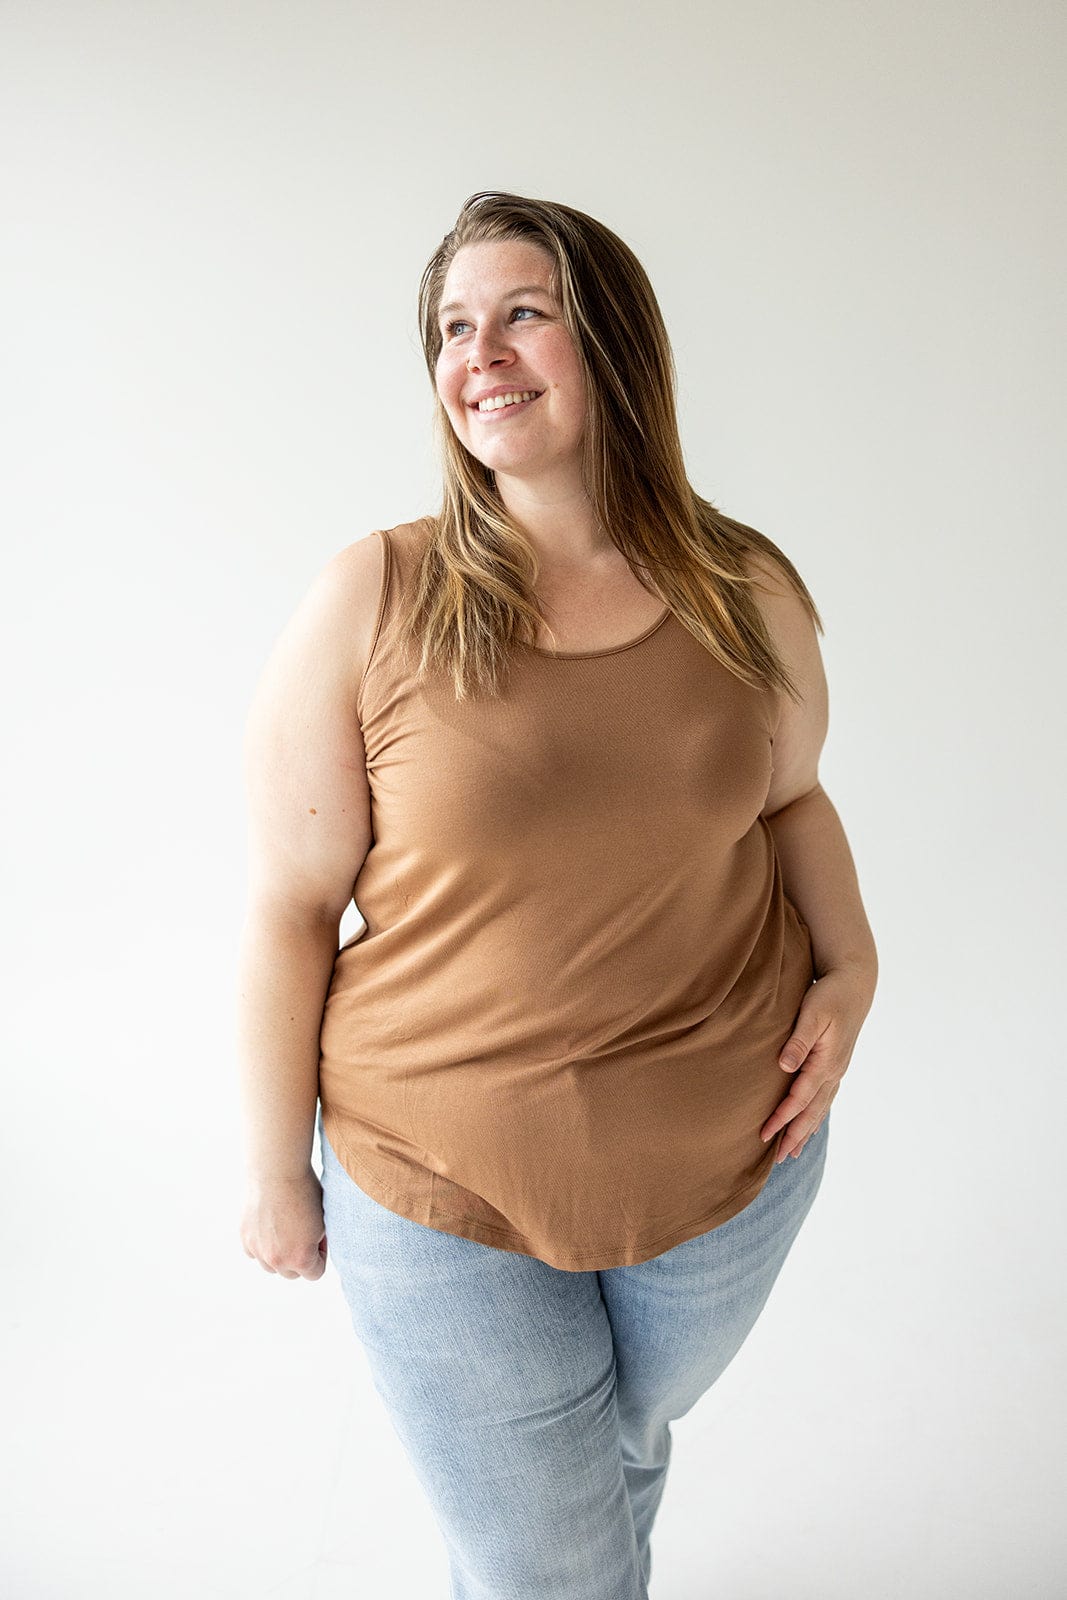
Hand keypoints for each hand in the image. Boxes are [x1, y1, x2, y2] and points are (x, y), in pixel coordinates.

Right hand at [240, 1169, 327, 1280]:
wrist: (277, 1169)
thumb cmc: (305, 1191)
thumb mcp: (323, 1221)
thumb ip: (316, 1244)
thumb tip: (312, 1253)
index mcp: (301, 1258)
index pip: (315, 1273)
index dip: (320, 1254)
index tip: (318, 1236)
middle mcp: (277, 1260)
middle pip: (291, 1273)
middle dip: (299, 1257)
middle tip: (302, 1231)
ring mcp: (258, 1250)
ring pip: (271, 1266)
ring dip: (279, 1253)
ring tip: (285, 1227)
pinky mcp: (245, 1239)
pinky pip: (255, 1252)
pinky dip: (261, 1244)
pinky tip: (269, 1224)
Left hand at [760, 966, 874, 1161]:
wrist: (855, 983)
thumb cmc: (830, 995)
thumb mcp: (813, 1012)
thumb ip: (799, 1040)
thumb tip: (785, 1066)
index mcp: (826, 1062)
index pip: (800, 1098)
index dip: (782, 1118)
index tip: (764, 1135)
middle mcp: (834, 1071)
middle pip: (812, 1112)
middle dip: (794, 1135)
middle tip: (778, 1159)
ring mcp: (837, 1069)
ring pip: (819, 1108)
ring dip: (805, 1131)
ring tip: (793, 1151)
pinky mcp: (836, 1064)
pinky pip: (824, 1098)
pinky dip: (815, 1115)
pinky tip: (810, 1124)